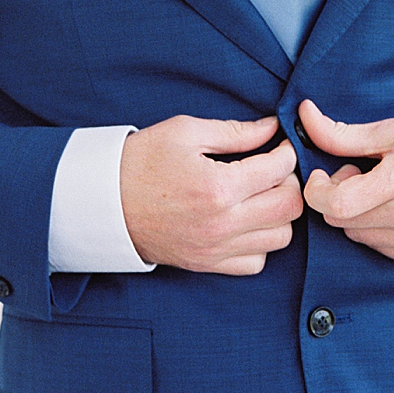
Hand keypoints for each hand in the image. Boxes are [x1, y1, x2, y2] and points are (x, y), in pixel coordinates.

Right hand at [120, 116, 302, 275]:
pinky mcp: (208, 264)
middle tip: (275, 168)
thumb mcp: (185, 132)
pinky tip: (248, 221)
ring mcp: (216, 248)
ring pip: (281, 238)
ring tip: (263, 194)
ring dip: (280, 214)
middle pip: (289, 207)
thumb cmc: (140, 161)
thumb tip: (272, 128)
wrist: (102, 203)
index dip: (288, 151)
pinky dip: (261, 243)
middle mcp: (222, 223)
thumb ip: (235, 131)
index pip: (280, 170)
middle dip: (291, 182)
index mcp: (218, 186)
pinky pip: (257, 262)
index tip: (282, 143)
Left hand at [298, 99, 393, 268]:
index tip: (322, 174)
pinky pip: (379, 248)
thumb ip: (343, 134)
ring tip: (383, 191)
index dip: (317, 190)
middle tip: (359, 175)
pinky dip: (377, 230)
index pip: (336, 203)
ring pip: (358, 236)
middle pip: (341, 221)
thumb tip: (303, 117)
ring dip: (357, 215)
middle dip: (338, 197)